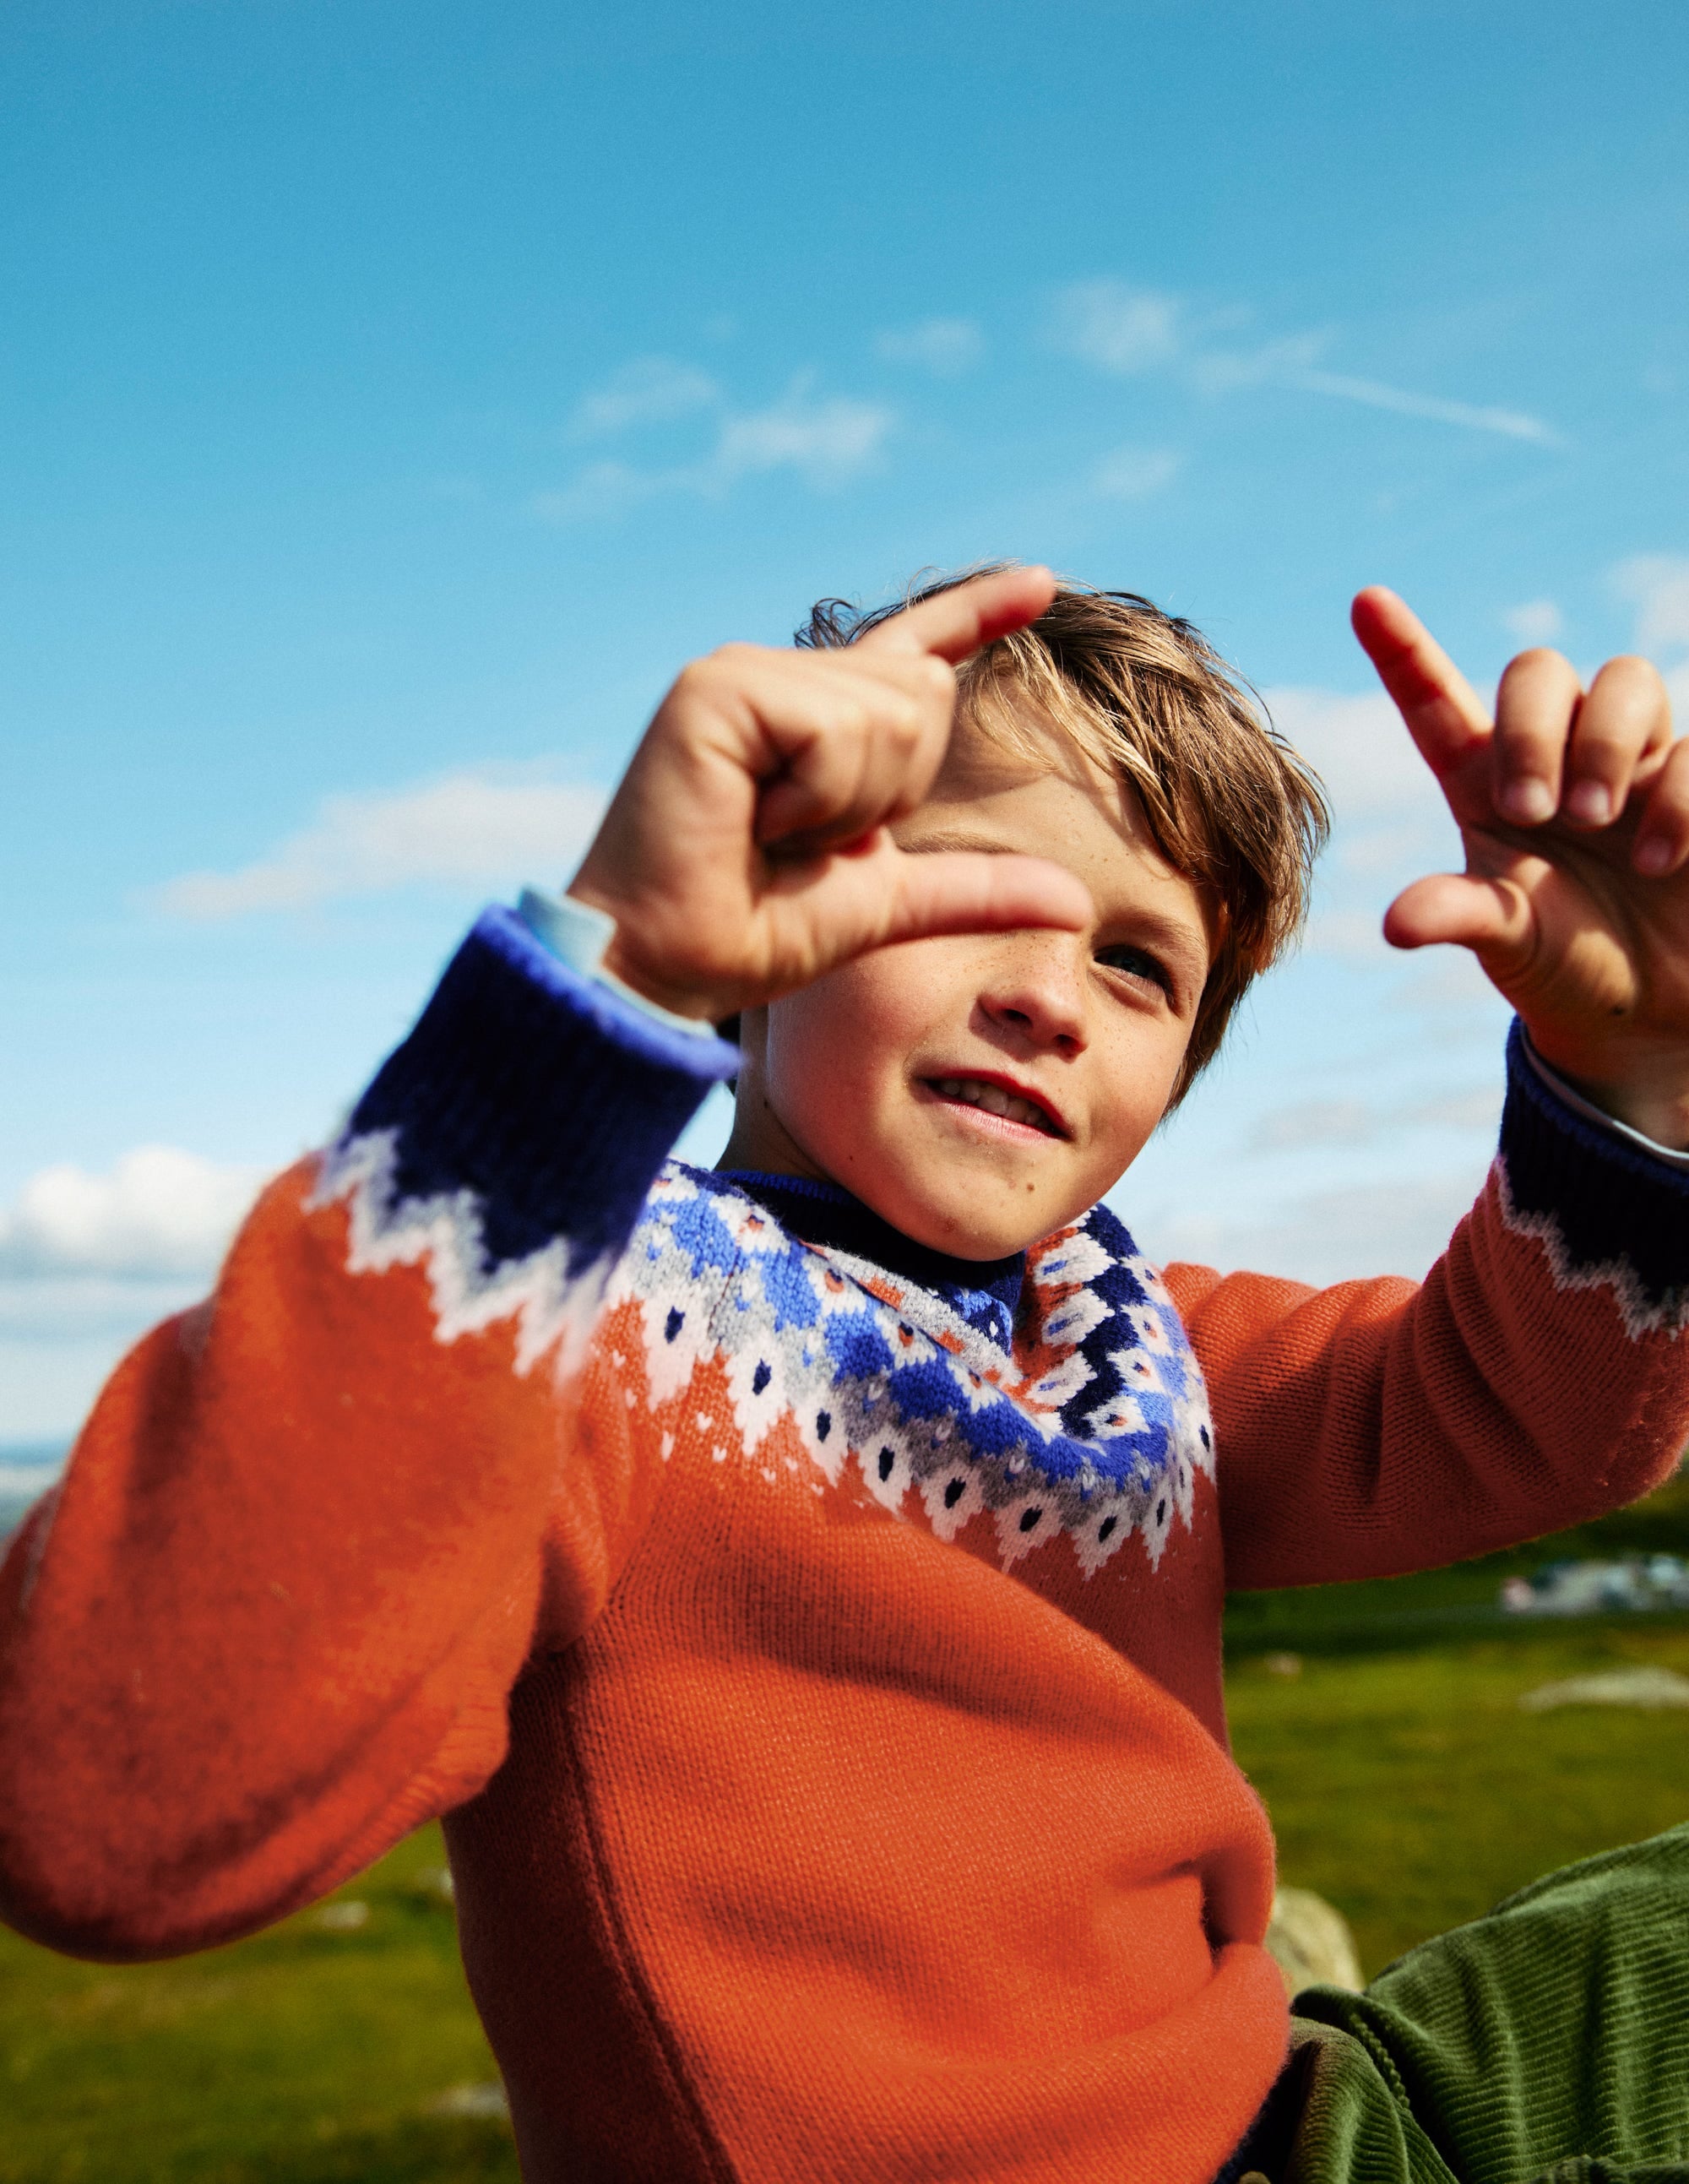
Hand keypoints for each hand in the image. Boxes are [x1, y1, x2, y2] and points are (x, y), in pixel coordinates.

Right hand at [566, 567, 1092, 1022]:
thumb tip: (1078, 903)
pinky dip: (815, 796)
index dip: (979, 615)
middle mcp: (780, 678)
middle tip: (798, 840)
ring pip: (891, 711)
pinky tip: (751, 818)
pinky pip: (835, 728)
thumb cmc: (752, 933)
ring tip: (768, 833)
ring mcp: (744, 673)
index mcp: (818, 719)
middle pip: (925, 696)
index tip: (1044, 583)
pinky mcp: (716, 687)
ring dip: (848, 803)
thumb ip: (975, 888)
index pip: (915, 654)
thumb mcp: (888, 903)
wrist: (664, 967)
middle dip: (890, 791)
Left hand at [1353, 586, 1688, 1146]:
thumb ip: (1459, 916)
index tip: (1364, 601)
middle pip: (1538, 670)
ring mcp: (1631, 760)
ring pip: (1627, 679)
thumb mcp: (1507, 945)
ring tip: (1599, 823)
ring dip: (1608, 747)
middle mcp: (1555, 755)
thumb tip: (1396, 923)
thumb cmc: (1561, 965)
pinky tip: (1662, 860)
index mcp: (1484, 784)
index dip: (1402, 649)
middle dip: (1535, 731)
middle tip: (1537, 812)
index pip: (1435, 701)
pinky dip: (1678, 798)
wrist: (1652, 1011)